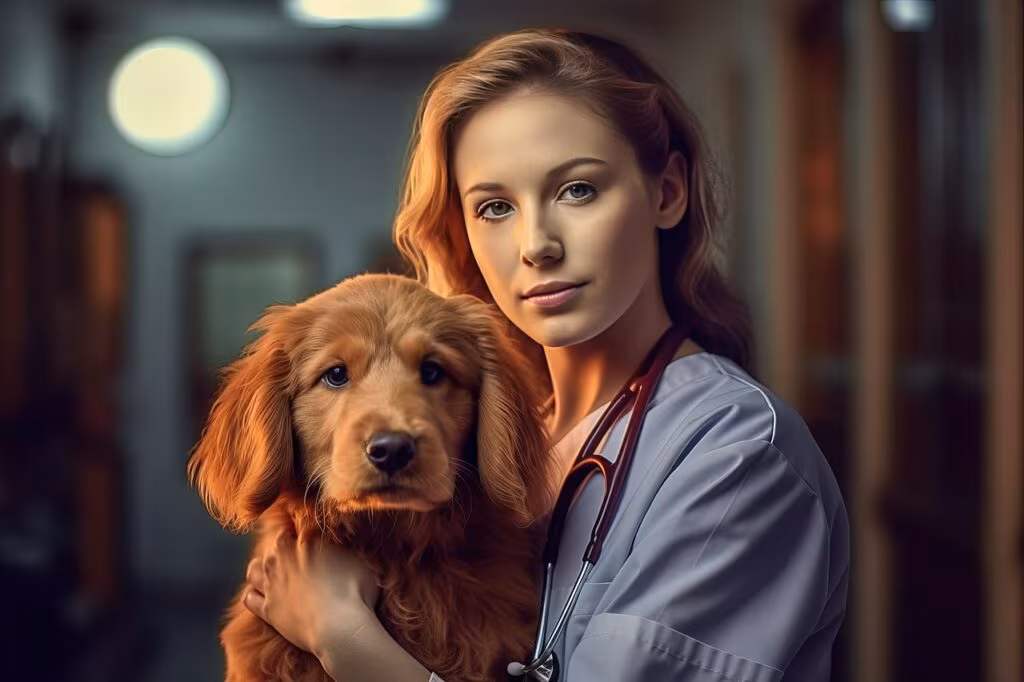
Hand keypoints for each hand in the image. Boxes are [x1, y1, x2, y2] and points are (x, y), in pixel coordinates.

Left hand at [243, 527, 380, 662]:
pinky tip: (263, 593)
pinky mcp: (268, 609)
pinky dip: (254, 593)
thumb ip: (345, 544)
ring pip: (254, 568)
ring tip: (276, 571)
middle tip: (300, 553)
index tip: (311, 531)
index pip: (296, 521)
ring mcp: (271, 584)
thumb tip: (344, 535)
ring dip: (262, 567)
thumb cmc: (356, 590)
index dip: (303, 524)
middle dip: (284, 545)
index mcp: (303, 538)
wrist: (339, 628)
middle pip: (274, 543)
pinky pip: (249, 598)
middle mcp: (281, 557)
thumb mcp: (358, 558)